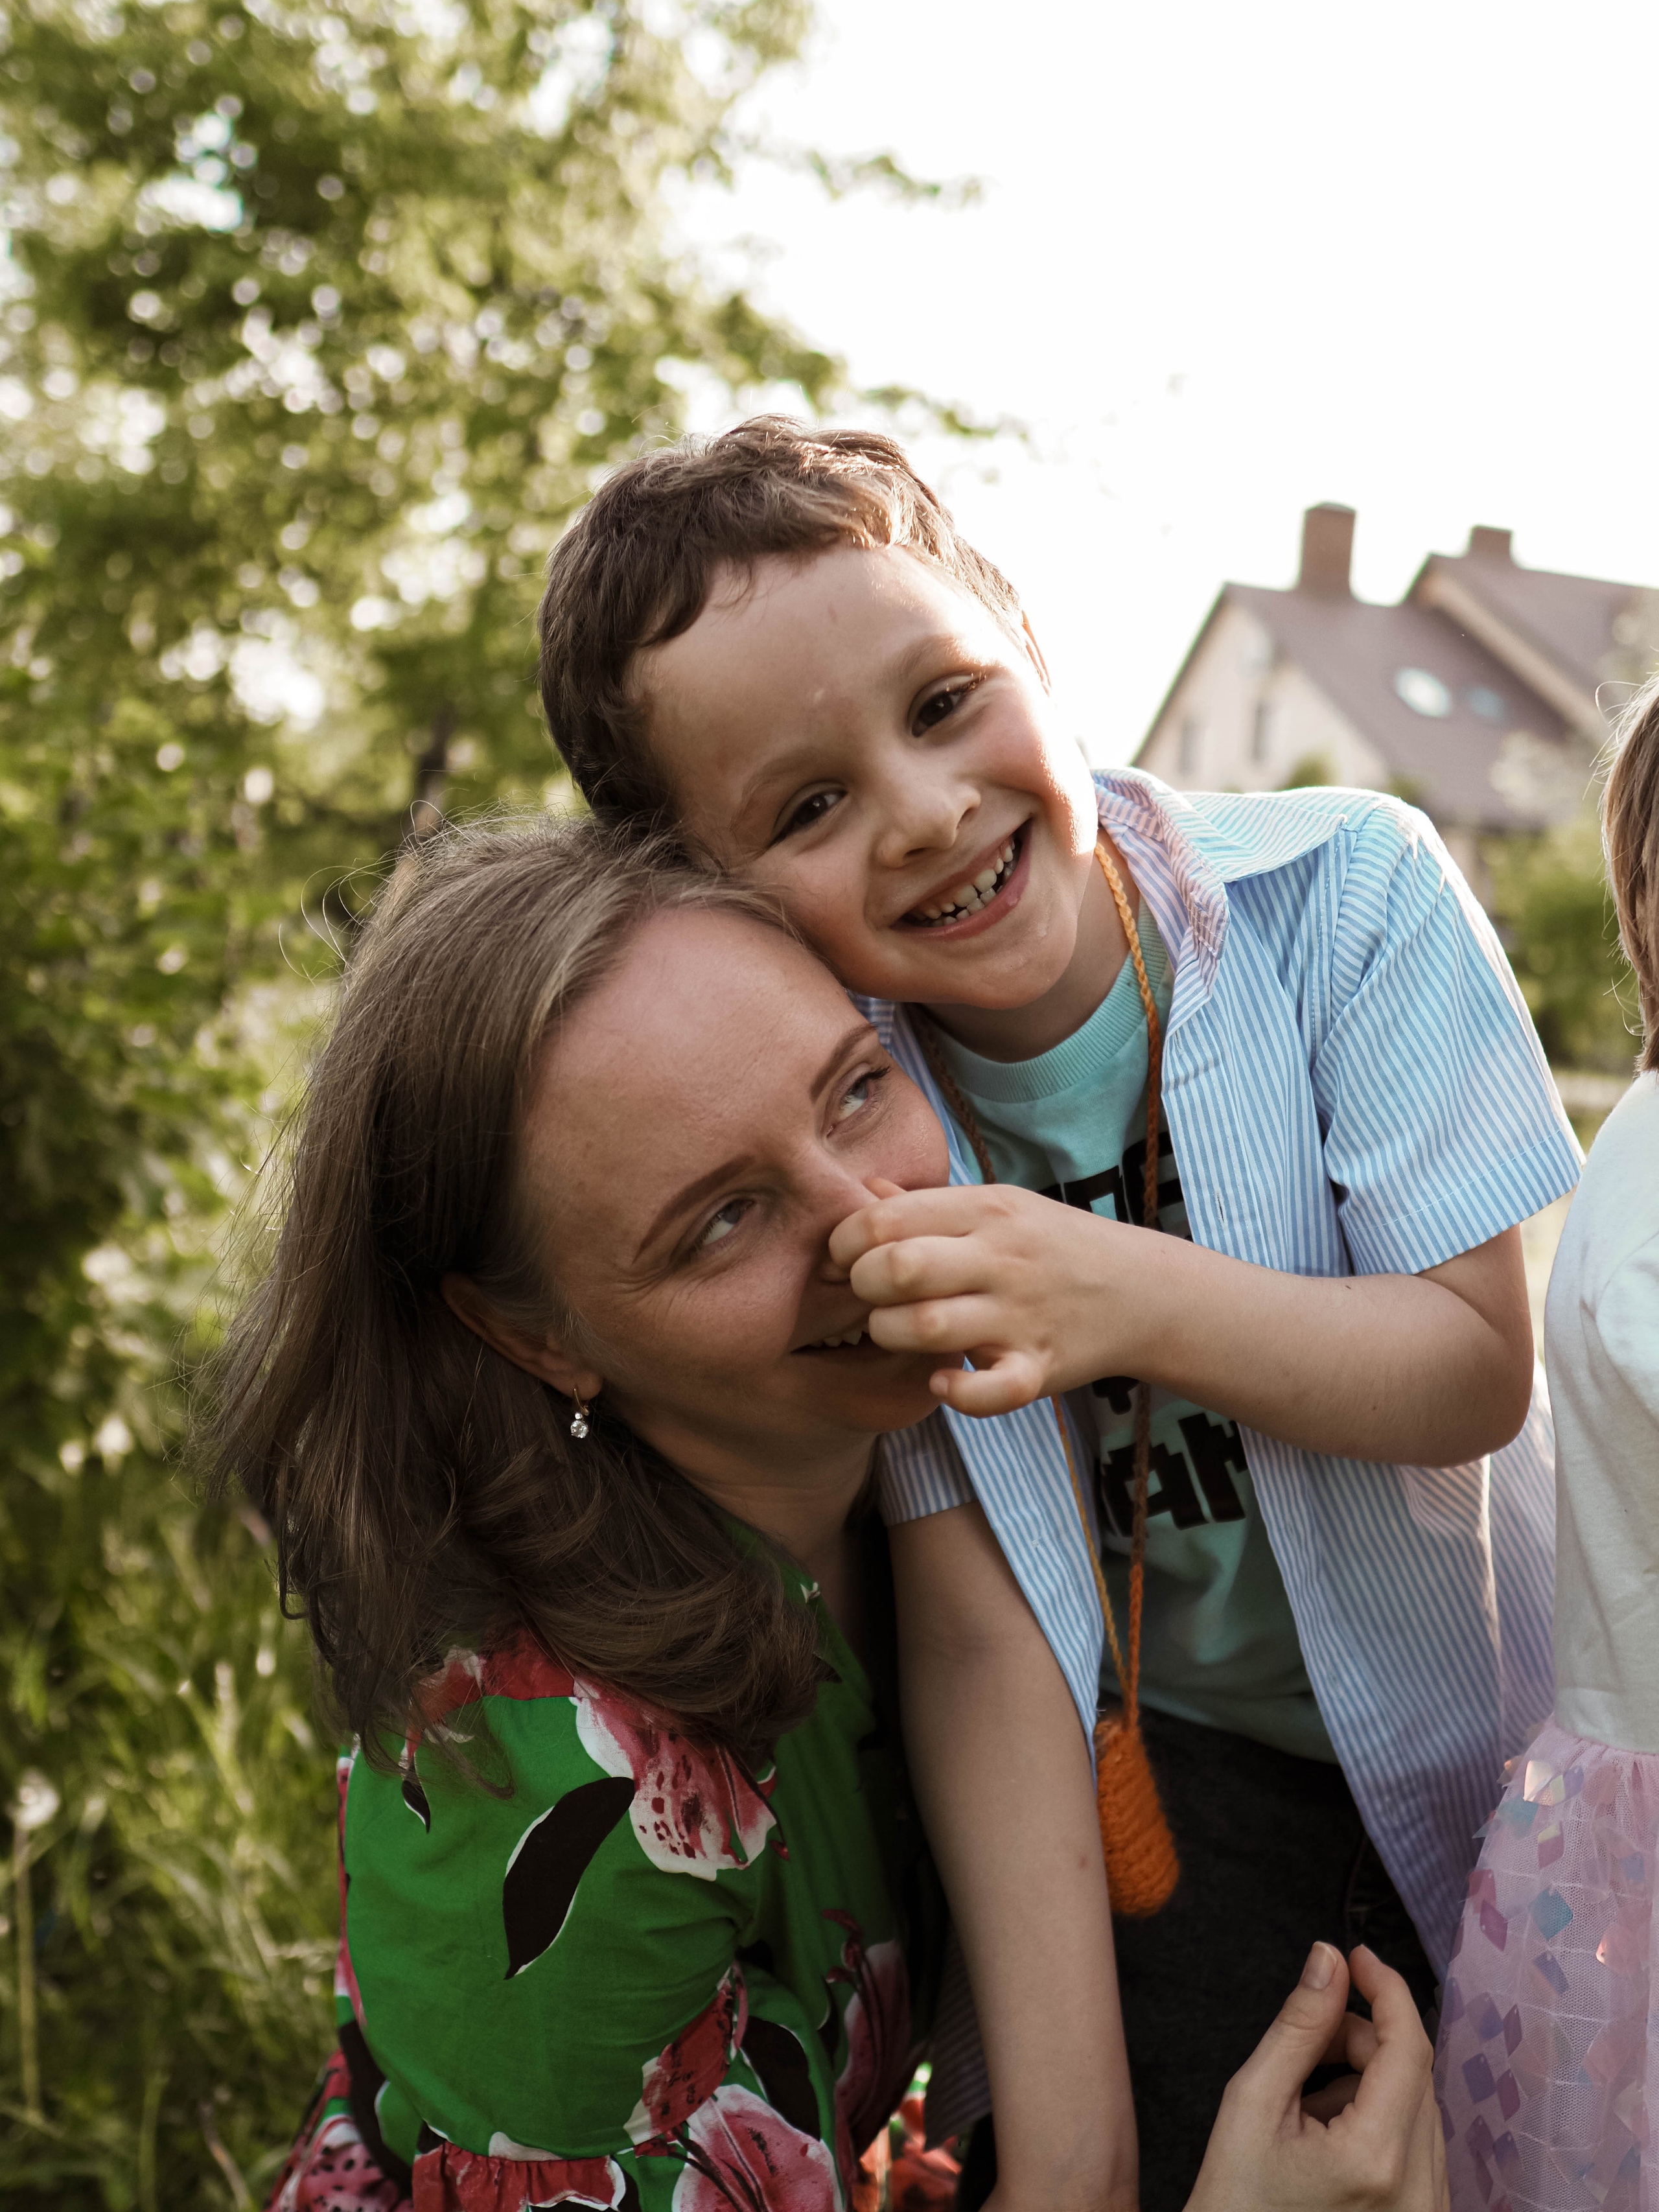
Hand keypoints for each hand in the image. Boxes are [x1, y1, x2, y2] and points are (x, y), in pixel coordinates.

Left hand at [828, 1182, 1142, 1414]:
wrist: (1141, 1291)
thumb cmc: (1051, 1245)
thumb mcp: (998, 1205)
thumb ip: (929, 1204)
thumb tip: (866, 1191)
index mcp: (985, 1209)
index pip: (886, 1218)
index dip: (846, 1241)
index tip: (847, 1258)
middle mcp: (1001, 1259)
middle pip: (898, 1269)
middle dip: (862, 1285)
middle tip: (871, 1295)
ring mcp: (1020, 1316)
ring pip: (924, 1328)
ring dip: (891, 1334)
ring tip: (898, 1331)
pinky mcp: (1039, 1369)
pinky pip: (987, 1391)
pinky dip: (954, 1392)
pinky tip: (943, 1380)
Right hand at [1185, 1944, 1446, 2211]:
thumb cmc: (1233, 2203)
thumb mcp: (1252, 2104)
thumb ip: (1298, 2026)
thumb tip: (1328, 1960)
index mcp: (1377, 2159)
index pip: (1408, 2045)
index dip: (1385, 1988)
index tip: (1356, 1955)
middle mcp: (1420, 2192)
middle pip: (1413, 2073)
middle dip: (1364, 2037)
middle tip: (1307, 2038)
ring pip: (1418, 2107)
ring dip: (1370, 2079)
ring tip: (1306, 2101)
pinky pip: (1419, 2147)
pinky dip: (1380, 2119)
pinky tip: (1328, 2134)